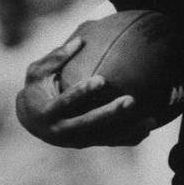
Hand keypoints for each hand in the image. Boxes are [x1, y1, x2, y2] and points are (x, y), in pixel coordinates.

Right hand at [15, 36, 157, 147]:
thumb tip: (79, 40)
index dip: (82, 92)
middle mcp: (61, 130)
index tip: (101, 80)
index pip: (66, 102)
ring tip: (150, 121)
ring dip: (127, 130)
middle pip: (88, 123)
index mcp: (47, 112)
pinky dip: (128, 138)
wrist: (33, 121)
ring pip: (104, 137)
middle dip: (110, 113)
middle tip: (131, 100)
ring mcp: (76, 140)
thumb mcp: (37, 73)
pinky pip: (110, 141)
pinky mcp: (88, 143)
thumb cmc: (36, 89)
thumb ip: (55, 58)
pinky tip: (148, 130)